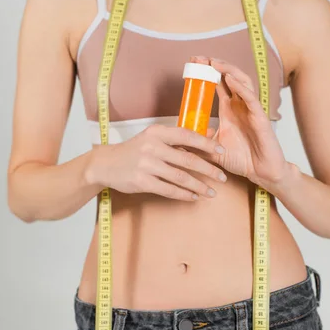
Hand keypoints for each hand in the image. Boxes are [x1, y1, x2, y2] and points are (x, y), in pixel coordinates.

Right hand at [85, 124, 227, 200]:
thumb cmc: (135, 150)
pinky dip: (184, 194)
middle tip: (223, 177)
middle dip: (209, 170)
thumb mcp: (155, 137)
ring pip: (180, 177)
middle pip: (188, 159)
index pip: (187, 136)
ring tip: (212, 192)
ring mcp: (146, 165)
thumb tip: (210, 132)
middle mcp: (152, 147)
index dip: (207, 144)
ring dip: (199, 186)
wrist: (106, 164)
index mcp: (157, 132)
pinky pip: (168, 189)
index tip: (222, 152)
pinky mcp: (142, 181)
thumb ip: (181, 136)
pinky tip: (194, 196)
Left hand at [191, 56, 289, 189]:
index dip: (207, 72)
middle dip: (215, 65)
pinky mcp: (260, 118)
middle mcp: (240, 106)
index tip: (192, 62)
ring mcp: (251, 109)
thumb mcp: (213, 149)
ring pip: (242, 82)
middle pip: (229, 77)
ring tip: (214, 62)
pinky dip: (241, 87)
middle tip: (199, 58)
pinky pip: (251, 98)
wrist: (260, 173)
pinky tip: (230, 79)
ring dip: (228, 70)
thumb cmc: (242, 159)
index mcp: (229, 110)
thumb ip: (198, 142)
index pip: (218, 84)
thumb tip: (177, 140)